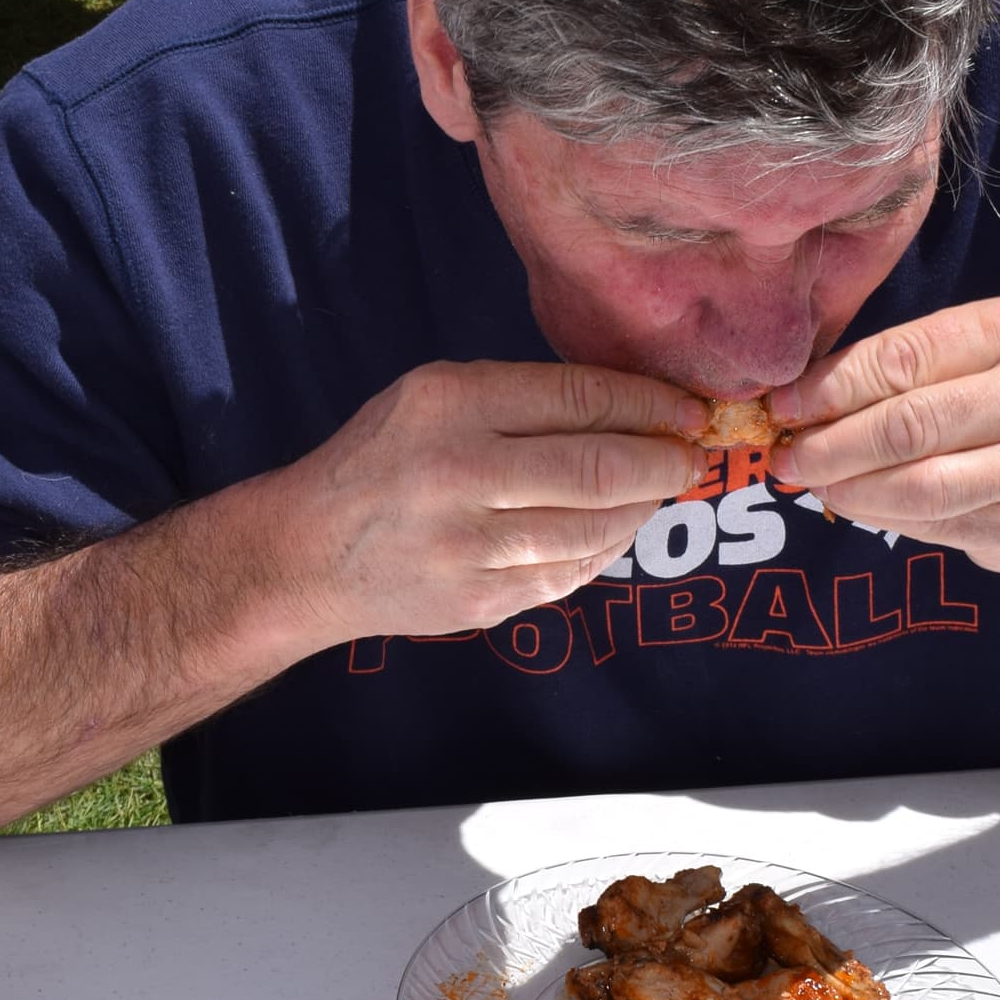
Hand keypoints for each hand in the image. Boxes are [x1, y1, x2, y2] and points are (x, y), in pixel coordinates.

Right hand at [261, 360, 707, 641]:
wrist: (307, 556)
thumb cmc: (382, 459)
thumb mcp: (435, 396)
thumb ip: (524, 397)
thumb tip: (634, 405)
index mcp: (450, 405)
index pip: (578, 397)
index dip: (649, 403)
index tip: (689, 409)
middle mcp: (460, 474)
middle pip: (599, 468)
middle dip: (665, 460)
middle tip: (693, 453)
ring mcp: (470, 548)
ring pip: (595, 528)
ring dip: (646, 506)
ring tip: (662, 486)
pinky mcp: (481, 603)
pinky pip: (572, 573)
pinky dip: (611, 546)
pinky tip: (620, 524)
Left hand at [768, 298, 999, 577]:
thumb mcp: (967, 366)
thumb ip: (895, 373)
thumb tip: (793, 402)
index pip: (902, 356)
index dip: (830, 386)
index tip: (780, 406)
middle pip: (907, 422)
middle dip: (829, 443)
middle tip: (784, 456)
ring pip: (919, 481)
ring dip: (848, 487)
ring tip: (809, 482)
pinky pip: (934, 521)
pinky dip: (878, 515)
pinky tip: (850, 504)